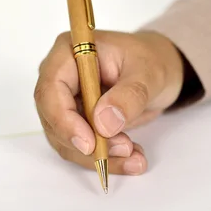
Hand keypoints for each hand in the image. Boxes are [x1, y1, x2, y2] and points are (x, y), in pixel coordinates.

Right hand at [34, 30, 183, 174]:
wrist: (160, 69)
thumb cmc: (152, 60)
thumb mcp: (149, 74)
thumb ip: (128, 96)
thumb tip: (103, 123)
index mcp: (70, 53)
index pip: (50, 89)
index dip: (64, 120)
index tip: (88, 144)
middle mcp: (62, 77)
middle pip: (55, 120)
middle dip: (87, 144)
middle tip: (124, 150)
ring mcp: (67, 102)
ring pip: (68, 141)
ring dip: (99, 156)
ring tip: (135, 158)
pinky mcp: (78, 122)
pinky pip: (83, 148)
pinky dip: (107, 158)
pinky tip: (132, 158)